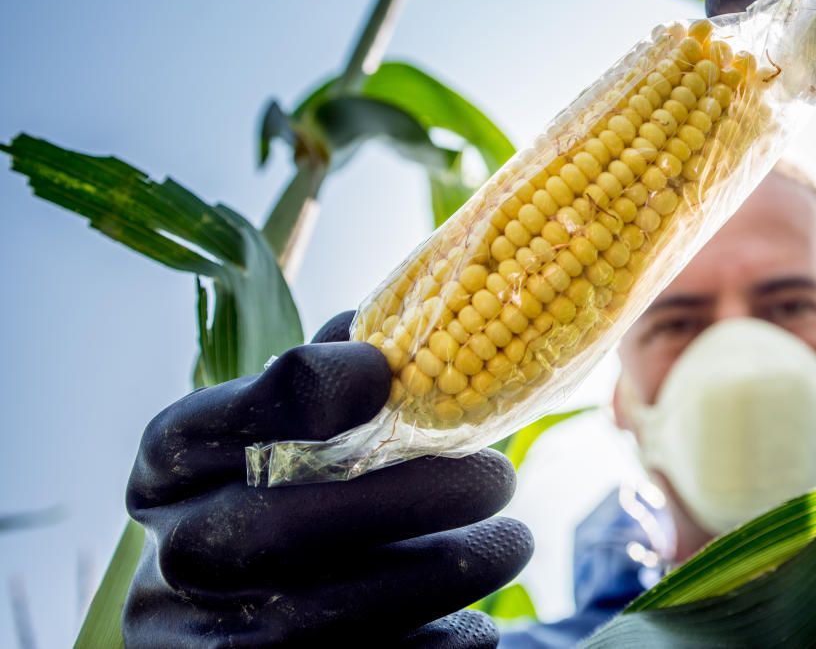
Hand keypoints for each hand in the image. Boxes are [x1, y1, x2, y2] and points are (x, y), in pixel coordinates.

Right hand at [124, 312, 531, 647]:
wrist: (251, 606)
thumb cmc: (288, 488)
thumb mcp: (288, 427)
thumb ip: (332, 376)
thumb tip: (400, 328)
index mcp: (170, 465)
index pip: (219, 423)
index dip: (302, 394)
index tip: (385, 373)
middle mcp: (171, 552)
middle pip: (270, 529)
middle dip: (401, 500)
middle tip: (497, 478)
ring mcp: (197, 637)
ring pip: (309, 620)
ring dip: (432, 576)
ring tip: (513, 542)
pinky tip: (477, 625)